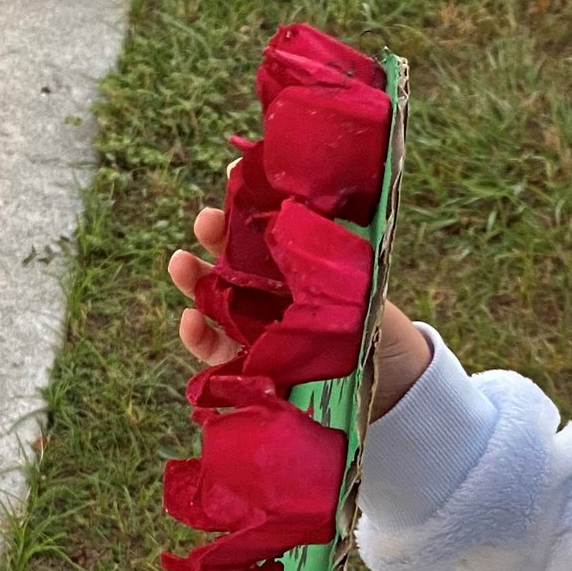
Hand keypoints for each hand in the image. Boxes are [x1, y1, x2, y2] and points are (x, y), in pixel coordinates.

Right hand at [168, 205, 432, 417]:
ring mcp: (256, 328)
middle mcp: (272, 292)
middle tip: (205, 221)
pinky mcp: (247, 367)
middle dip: (214, 236)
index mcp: (298, 265)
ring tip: (180, 263)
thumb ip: (339, 258)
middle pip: (233, 257)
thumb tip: (315, 214)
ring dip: (192, 278)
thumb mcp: (367, 288)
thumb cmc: (381, 333)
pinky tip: (189, 320)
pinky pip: (213, 349)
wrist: (392, 393)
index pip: (266, 226)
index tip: (232, 177)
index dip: (246, 203)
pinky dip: (196, 335)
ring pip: (213, 297)